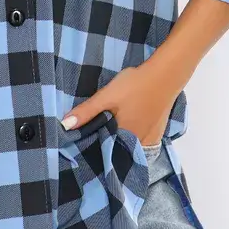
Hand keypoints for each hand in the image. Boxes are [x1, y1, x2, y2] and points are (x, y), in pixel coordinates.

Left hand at [61, 62, 176, 145]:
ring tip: (108, 133)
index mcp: (125, 138)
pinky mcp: (158, 131)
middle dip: (107, 147)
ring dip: (120, 143)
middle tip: (94, 137)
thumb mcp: (106, 96)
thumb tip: (64, 127)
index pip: (106, 152)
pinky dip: (133, 138)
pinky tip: (126, 127)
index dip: (95, 149)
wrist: (165, 75)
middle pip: (119, 151)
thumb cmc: (134, 86)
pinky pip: (142, 141)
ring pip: (130, 146)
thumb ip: (86, 112)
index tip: (83, 146)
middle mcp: (140, 144)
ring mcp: (151, 139)